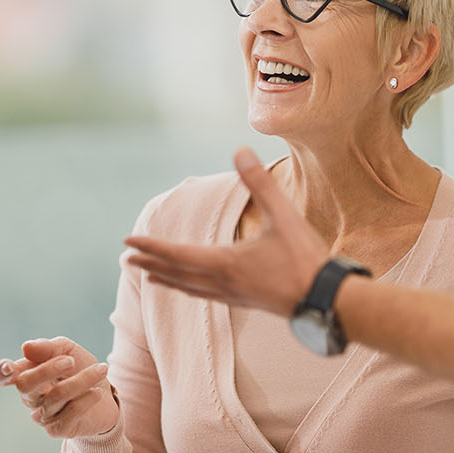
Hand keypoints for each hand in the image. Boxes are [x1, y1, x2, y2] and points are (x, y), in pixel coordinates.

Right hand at [0, 337, 118, 438]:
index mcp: (25, 374)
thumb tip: (25, 347)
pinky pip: (70, 412)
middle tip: (71, 360)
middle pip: (26, 384)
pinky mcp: (57, 429)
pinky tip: (97, 393)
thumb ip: (47, 347)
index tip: (8, 368)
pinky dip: (87, 399)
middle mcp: (29, 397)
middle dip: (49, 369)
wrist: (105, 396)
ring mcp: (42, 415)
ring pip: (57, 395)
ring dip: (82, 379)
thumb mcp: (66, 349)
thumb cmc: (79, 369)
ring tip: (101, 369)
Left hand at [124, 147, 327, 315]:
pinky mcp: (246, 302)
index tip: (129, 240)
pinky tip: (191, 287)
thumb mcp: (284, 215)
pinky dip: (189, 289)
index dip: (152, 245)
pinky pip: (206, 296)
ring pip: (190, 288)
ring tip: (149, 275)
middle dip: (151, 262)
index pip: (177, 254)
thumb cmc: (305, 259)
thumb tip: (240, 150)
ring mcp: (233, 296)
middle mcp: (222, 283)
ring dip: (167, 279)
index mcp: (225, 263)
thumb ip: (261, 183)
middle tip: (126, 257)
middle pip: (176, 273)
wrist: (327, 301)